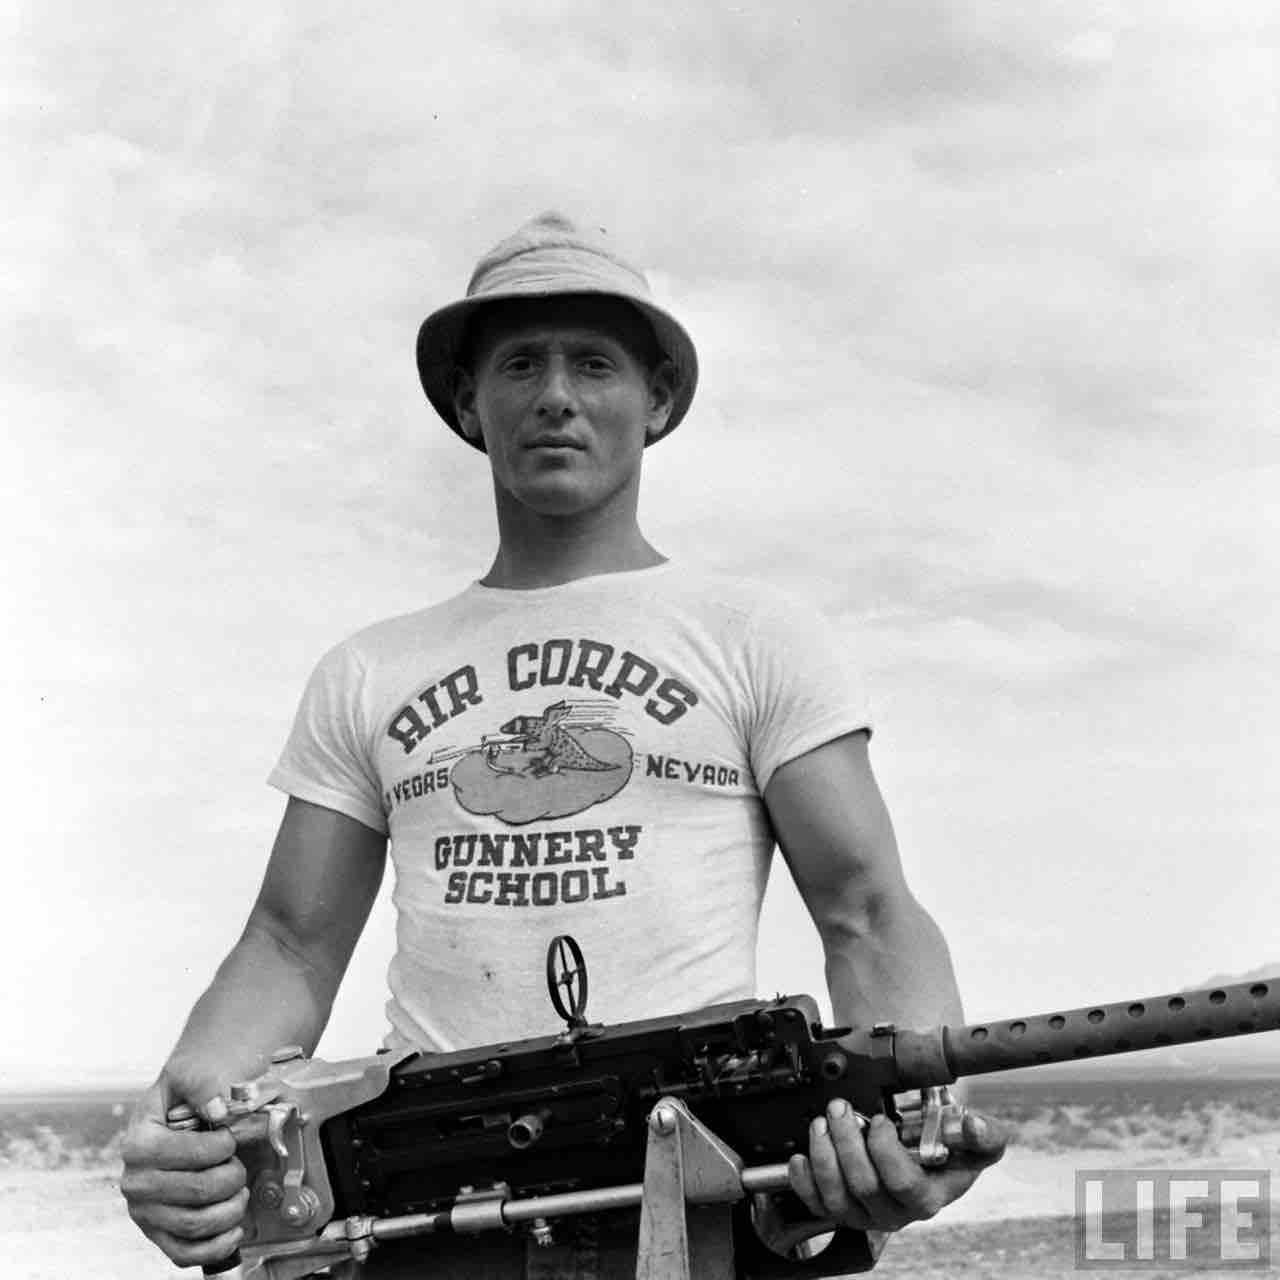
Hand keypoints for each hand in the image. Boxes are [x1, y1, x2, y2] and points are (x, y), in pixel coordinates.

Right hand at [120, 1069, 248, 1268]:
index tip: (229, 1138)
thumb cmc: (184, 1094)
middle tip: (238, 1164)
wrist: (177, 1108)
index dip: (219, 1147)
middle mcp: (135, 1181)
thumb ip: (203, 1084)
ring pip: (195, 1224)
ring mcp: (145, 1211)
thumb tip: (217, 1109)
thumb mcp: (190, 1073)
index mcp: (138, 1142)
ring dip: (231, 1208)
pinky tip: (234, 1228)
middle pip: (196, 1191)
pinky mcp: (157, 1233)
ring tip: (239, 1190)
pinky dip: (216, 1246)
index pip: (185, 1154)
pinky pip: (184, 1253)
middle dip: (232, 1176)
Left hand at [787, 1099, 1005, 1231]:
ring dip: (823, 1155)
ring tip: (822, 1123)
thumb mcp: (975, 1144)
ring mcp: (864, 1214)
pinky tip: (801, 1156)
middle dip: (847, 1141)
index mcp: (927, 1198)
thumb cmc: (948, 1154)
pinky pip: (815, 1204)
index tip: (882, 1120)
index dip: (886, 1151)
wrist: (925, 1163)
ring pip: (836, 1197)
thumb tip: (973, 1124)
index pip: (902, 1184)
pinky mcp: (840, 1210)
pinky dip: (803, 1180)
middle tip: (841, 1108)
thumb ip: (983, 1135)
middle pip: (863, 1186)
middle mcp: (894, 1212)